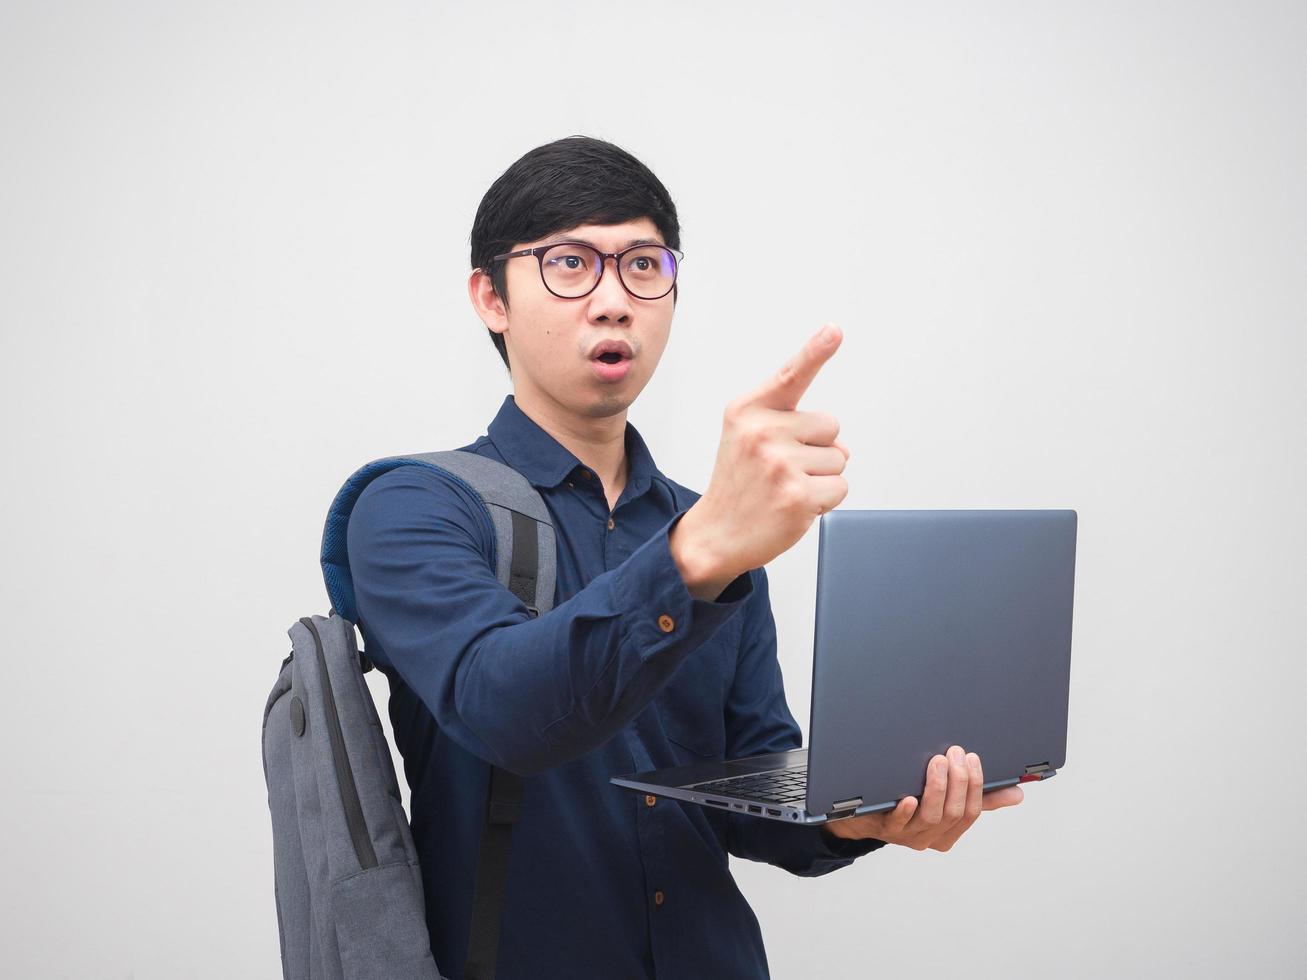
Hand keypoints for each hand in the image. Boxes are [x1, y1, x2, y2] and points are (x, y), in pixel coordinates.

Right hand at [671, 324, 849, 596]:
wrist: (716, 533)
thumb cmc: (740, 482)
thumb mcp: (746, 436)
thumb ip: (793, 426)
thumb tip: (842, 447)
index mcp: (747, 410)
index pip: (791, 375)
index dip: (816, 351)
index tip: (836, 330)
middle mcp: (761, 432)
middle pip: (831, 425)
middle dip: (816, 448)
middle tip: (779, 470)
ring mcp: (779, 464)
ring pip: (839, 458)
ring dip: (820, 477)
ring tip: (783, 488)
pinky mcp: (797, 496)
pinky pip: (840, 487)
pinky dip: (825, 501)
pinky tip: (793, 506)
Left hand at [822, 746, 1024, 851]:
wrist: (863, 815)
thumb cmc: (911, 803)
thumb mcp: (947, 801)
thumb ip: (981, 798)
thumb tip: (1018, 794)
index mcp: (949, 832)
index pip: (972, 812)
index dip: (976, 785)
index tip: (973, 759)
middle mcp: (931, 837)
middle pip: (954, 813)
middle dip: (959, 781)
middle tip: (955, 752)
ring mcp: (908, 835)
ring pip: (931, 816)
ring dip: (937, 787)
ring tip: (937, 760)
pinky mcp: (884, 829)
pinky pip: (898, 823)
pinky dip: (905, 811)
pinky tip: (908, 797)